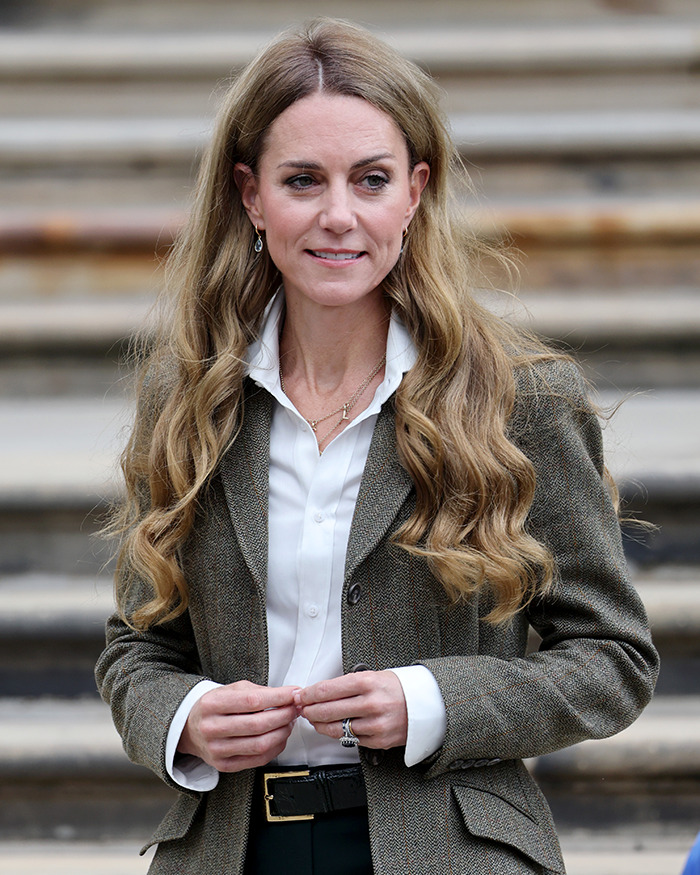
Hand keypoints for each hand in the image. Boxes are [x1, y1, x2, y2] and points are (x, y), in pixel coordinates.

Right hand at [178, 680, 299, 772]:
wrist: (189, 728)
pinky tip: (279, 737)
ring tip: (289, 722)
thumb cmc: (214, 707)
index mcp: (212, 704)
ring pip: (260, 745)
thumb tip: (287, 696)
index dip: (278, 698)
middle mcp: (211, 728)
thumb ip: (258, 691)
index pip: (253, 701)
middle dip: (284, 715)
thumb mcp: (231, 689)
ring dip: (282, 733)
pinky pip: (257, 760)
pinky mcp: (224, 765)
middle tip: (295, 708)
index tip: (294, 693)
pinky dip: (275, 748)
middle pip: (258, 725)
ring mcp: (217, 750)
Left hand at [297, 671, 407, 749]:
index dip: (309, 694)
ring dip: (320, 725)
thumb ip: (347, 685)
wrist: (426, 705)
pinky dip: (338, 733)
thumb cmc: (397, 688)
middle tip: (303, 708)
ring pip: (336, 728)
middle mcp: (371, 703)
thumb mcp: (374, 676)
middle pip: (327, 710)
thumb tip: (320, 692)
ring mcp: (375, 724)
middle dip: (310, 710)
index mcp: (368, 682)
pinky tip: (333, 728)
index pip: (328, 690)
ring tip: (315, 719)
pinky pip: (350, 738)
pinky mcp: (378, 740)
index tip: (301, 695)